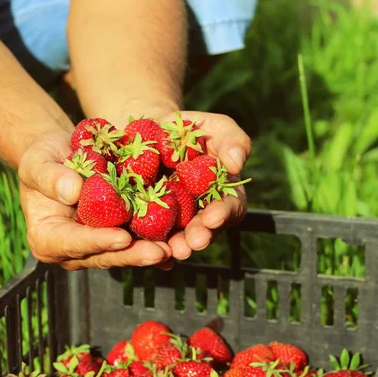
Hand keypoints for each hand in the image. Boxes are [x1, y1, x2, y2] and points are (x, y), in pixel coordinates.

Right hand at [17, 130, 172, 269]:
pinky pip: (136, 241)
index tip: (123, 237)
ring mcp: (96, 245)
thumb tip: (72, 191)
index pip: (74, 242)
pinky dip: (155, 241)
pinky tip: (176, 244)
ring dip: (148, 252)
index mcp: (48, 238)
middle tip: (158, 252)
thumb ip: (50, 177)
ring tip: (173, 250)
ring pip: (123, 252)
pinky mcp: (115, 234)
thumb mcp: (38, 162)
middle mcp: (73, 249)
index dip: (99, 241)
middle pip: (104, 255)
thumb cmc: (43, 158)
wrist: (60, 154)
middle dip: (132, 254)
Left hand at [156, 111, 251, 260]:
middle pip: (203, 230)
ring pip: (176, 238)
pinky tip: (140, 246)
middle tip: (192, 242)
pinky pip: (147, 234)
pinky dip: (146, 242)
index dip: (223, 214)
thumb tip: (237, 163)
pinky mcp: (146, 219)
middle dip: (199, 236)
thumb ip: (233, 140)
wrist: (149, 131)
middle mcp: (199, 213)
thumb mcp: (215, 126)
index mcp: (222, 195)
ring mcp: (173, 219)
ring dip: (175, 246)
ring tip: (170, 249)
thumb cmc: (190, 129)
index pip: (230, 208)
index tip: (213, 217)